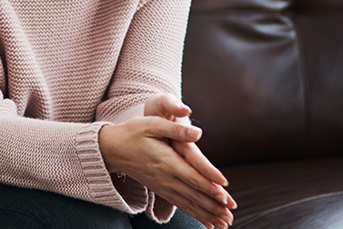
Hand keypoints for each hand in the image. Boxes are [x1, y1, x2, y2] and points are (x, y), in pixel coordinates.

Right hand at [99, 116, 234, 228]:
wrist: (111, 149)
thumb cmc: (133, 133)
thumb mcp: (152, 124)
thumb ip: (176, 129)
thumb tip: (198, 133)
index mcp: (166, 161)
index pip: (192, 177)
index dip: (209, 186)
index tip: (225, 196)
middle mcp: (165, 177)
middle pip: (193, 194)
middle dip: (213, 206)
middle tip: (231, 215)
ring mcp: (162, 185)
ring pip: (189, 202)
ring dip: (207, 213)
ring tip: (224, 223)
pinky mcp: (160, 189)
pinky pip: (180, 204)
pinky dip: (195, 214)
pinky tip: (207, 222)